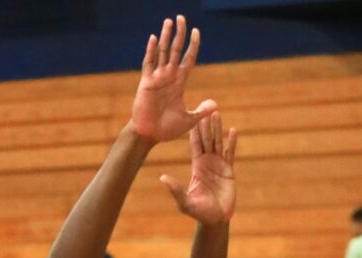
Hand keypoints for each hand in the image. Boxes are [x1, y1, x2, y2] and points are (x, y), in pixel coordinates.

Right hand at [130, 15, 215, 144]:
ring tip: (169, 21)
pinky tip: (155, 38)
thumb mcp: (189, 120)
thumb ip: (201, 112)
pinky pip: (149, 63)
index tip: (196, 32)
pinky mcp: (146, 83)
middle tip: (182, 17)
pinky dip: (152, 51)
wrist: (150, 135)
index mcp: (179, 83)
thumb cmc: (167, 129)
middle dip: (179, 34)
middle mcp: (168, 77)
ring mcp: (157, 78)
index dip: (192, 46)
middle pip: (175, 50)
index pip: (188, 59)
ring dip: (166, 37)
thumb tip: (215, 105)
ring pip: (163, 52)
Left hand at [160, 111, 236, 224]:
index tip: (192, 116)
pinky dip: (231, 143)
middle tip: (206, 107)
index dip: (194, 130)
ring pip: (218, 143)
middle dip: (206, 124)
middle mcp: (208, 163)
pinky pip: (230, 154)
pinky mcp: (229, 171)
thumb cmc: (199, 212)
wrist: (216, 220)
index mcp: (197, 166)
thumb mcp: (184, 201)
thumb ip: (175, 189)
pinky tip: (232, 131)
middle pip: (207, 139)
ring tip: (217, 113)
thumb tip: (162, 178)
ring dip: (218, 128)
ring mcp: (219, 166)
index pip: (195, 145)